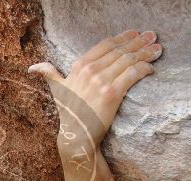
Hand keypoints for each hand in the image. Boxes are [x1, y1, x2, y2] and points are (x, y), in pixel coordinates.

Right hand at [29, 30, 161, 147]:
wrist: (77, 136)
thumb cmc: (69, 114)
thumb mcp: (57, 90)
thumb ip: (49, 74)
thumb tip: (32, 67)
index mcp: (78, 66)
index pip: (105, 45)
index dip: (122, 37)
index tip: (135, 34)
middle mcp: (89, 71)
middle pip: (119, 50)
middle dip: (139, 42)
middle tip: (153, 36)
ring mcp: (101, 81)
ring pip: (128, 60)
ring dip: (146, 53)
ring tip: (158, 50)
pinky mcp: (112, 93)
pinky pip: (132, 74)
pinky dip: (144, 68)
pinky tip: (151, 68)